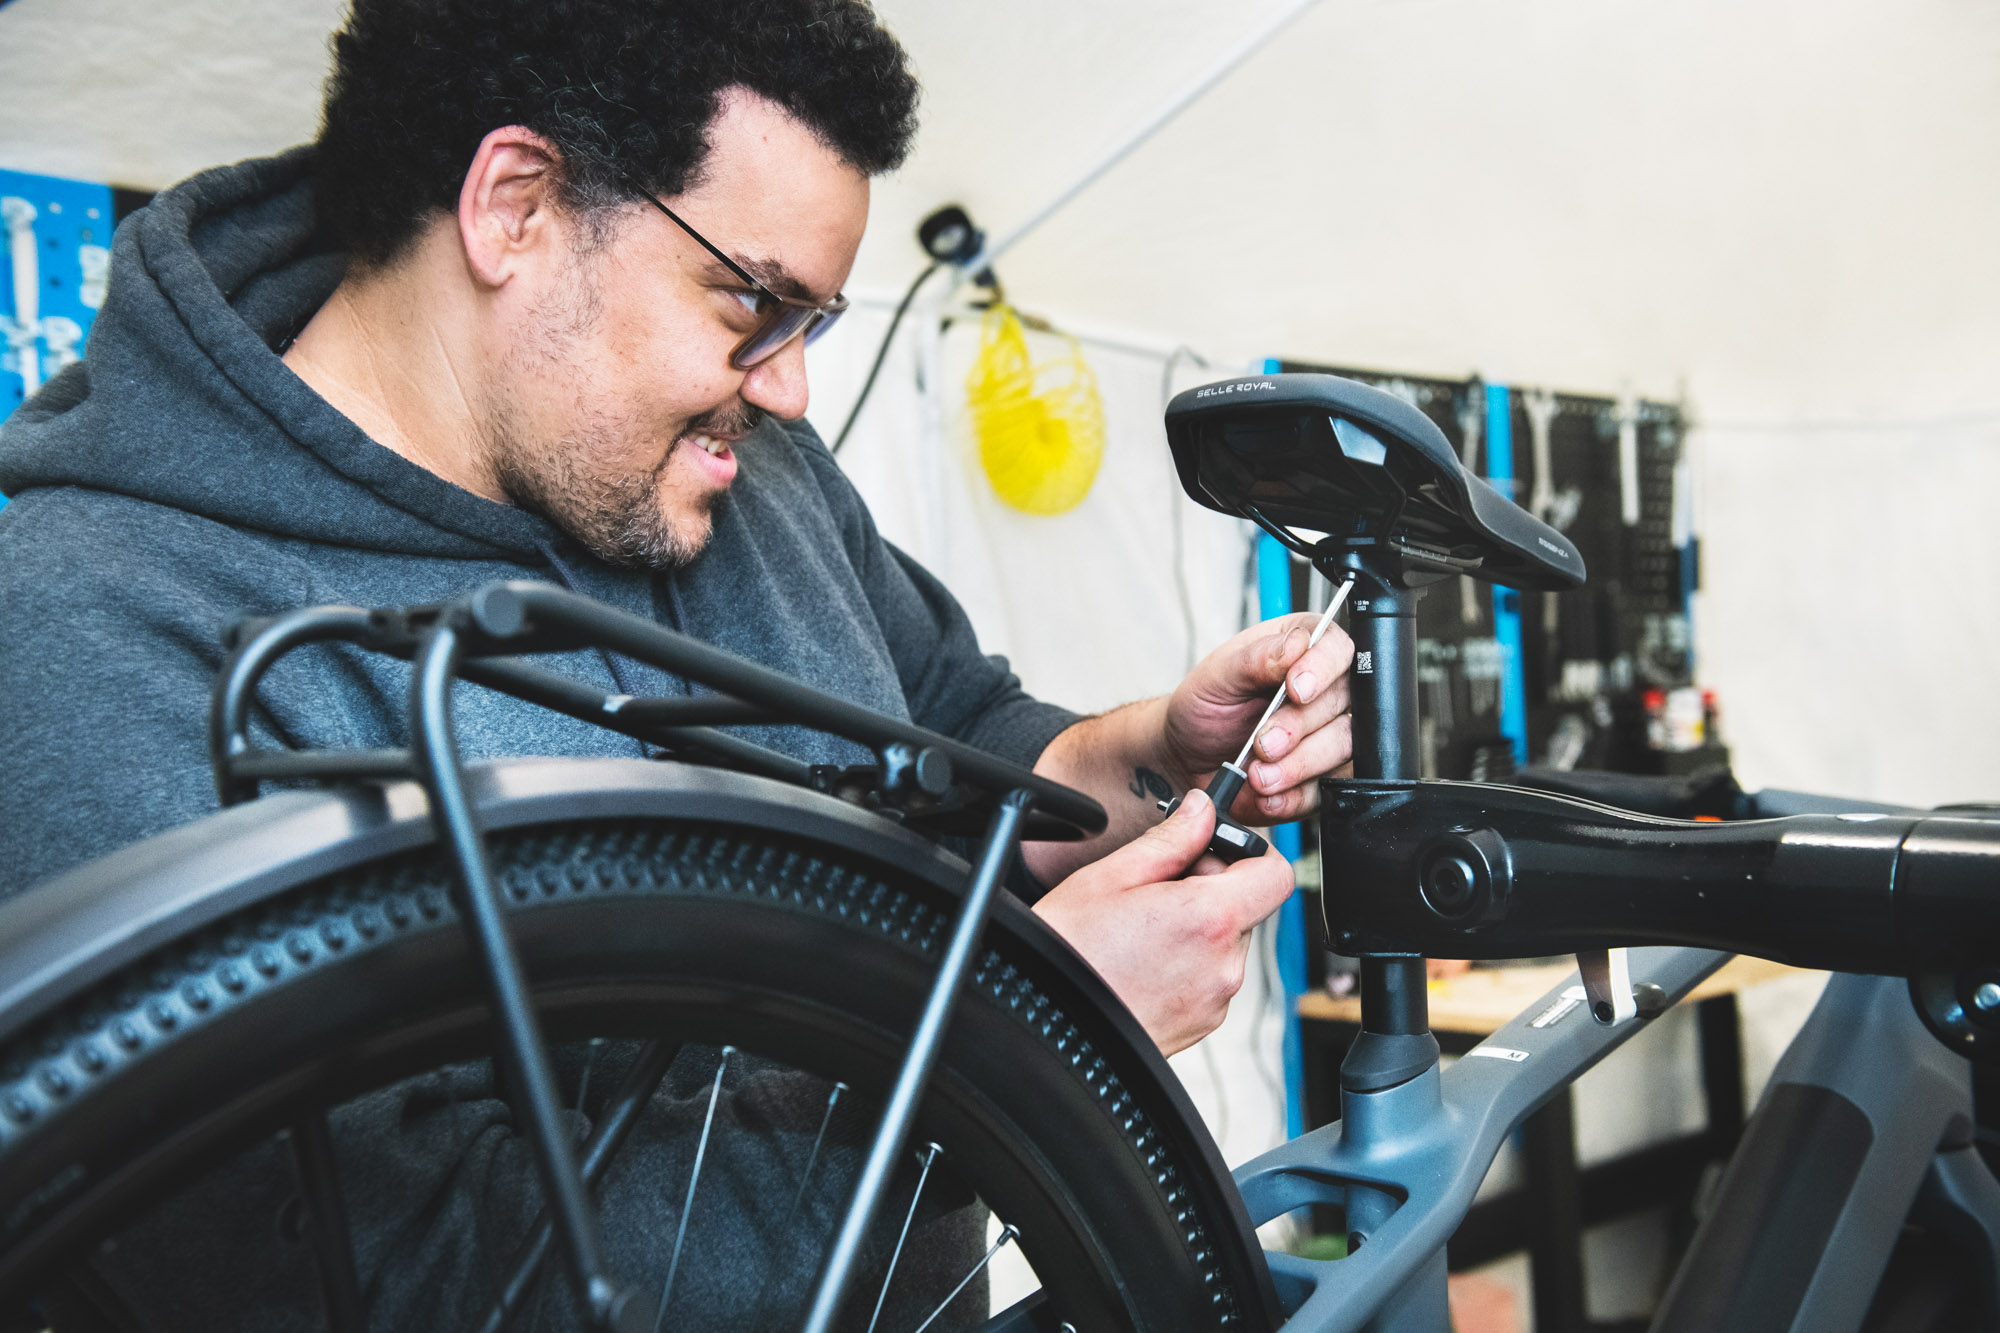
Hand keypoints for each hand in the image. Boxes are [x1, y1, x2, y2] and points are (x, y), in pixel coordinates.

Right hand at [1033, 790, 1294, 1054]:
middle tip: (1154, 891)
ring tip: (1139, 932)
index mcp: (1210, 918)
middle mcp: (1225, 964)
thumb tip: (1201, 809)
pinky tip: (1141, 962)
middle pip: (1247, 908)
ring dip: (1195, 929)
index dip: (1250, 855)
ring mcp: (1216, 1000)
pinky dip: (1186, 964)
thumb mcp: (1111, 876)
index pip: (1276, 874)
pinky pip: (1210, 977)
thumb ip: (1171, 839)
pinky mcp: (1203, 1023)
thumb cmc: (1069, 953)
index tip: (1213, 852)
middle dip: (1210, 891)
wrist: (1045, 1024)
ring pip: (1225, 943)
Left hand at [1159, 612, 1355, 824]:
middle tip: (1262, 743)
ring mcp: (1329, 733)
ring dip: (1298, 765)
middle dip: (1299, 727)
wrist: (1189, 759)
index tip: (1295, 690)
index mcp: (1301, 650)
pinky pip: (1331, 787)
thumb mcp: (1218, 676)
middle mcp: (1323, 689)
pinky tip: (1267, 792)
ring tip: (1259, 775)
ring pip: (1342, 746)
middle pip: (1343, 701)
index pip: (1336, 647)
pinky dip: (1296, 795)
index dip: (1323, 668)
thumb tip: (1297, 645)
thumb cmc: (1205, 708)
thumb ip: (1258, 657)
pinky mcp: (1326, 773)